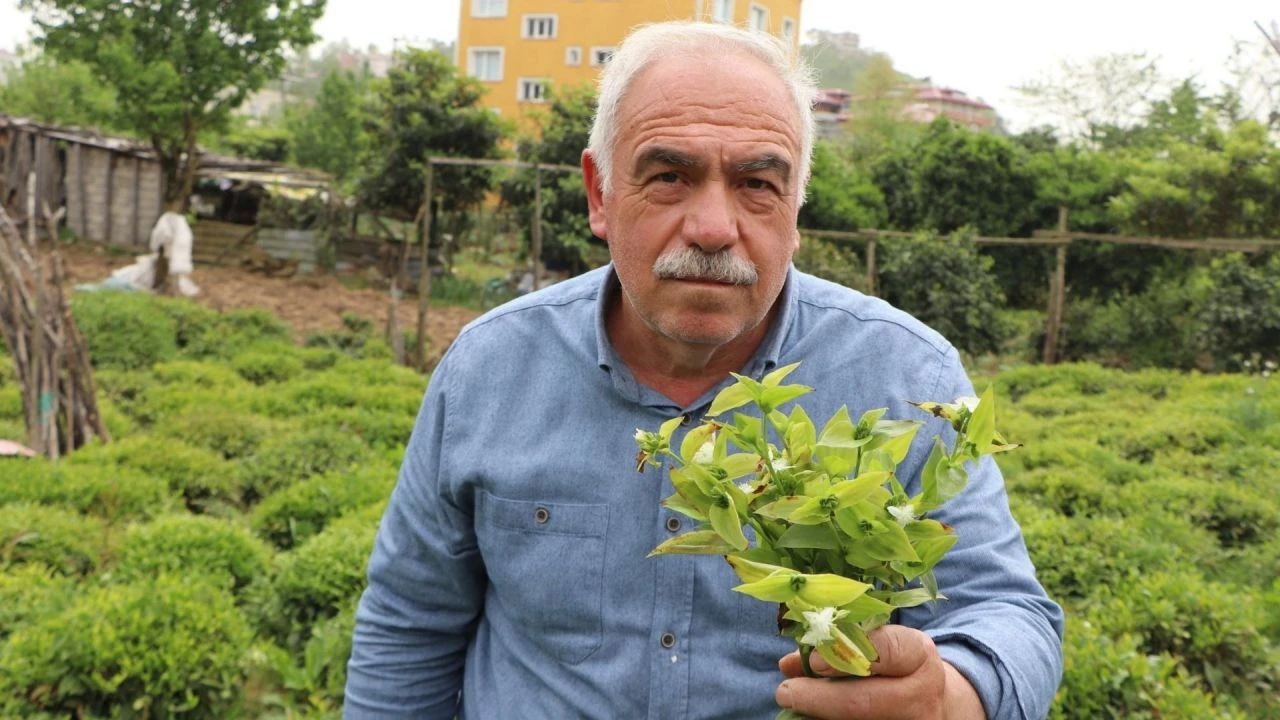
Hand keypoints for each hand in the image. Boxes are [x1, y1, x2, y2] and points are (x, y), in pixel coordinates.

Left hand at [775, 625, 983, 719]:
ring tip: (796, 706)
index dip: (843, 656)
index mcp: (919, 657)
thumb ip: (840, 646)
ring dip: (819, 716)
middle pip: (863, 702)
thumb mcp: (882, 646)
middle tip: (786, 692)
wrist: (935, 702)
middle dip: (818, 698)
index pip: (884, 651)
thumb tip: (789, 664)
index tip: (812, 660)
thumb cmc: (897, 667)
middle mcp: (922, 695)